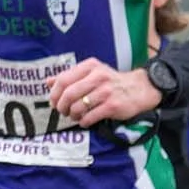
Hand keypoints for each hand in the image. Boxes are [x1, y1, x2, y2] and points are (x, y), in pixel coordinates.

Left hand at [46, 60, 160, 127]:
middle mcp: (98, 76)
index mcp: (90, 66)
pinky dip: (84, 121)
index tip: (54, 102)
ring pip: (78, 107)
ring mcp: (106, 91)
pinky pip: (90, 116)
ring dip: (72, 115)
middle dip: (61, 106)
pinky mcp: (113, 105)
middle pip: (68, 94)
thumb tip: (48, 81)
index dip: (54, 94)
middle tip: (63, 112)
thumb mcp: (92, 73)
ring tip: (75, 116)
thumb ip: (70, 77)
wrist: (140, 89)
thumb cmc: (111, 82)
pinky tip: (85, 121)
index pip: (63, 79)